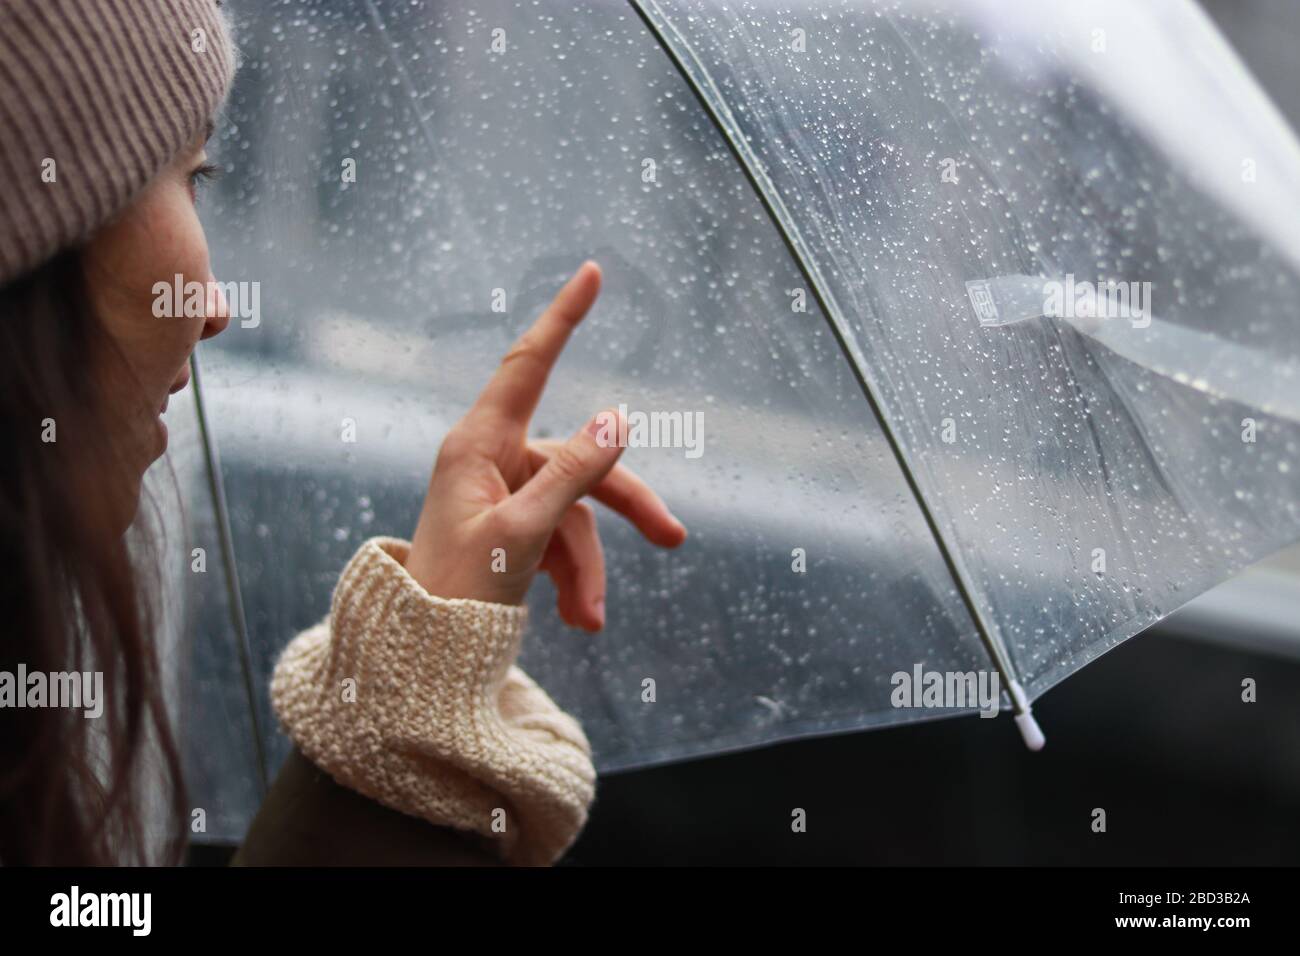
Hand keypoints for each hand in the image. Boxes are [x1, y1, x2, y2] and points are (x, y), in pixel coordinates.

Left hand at [403, 261, 686, 630]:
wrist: (420, 654)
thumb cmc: (456, 592)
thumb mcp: (522, 535)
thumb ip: (572, 476)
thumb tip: (616, 417)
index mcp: (479, 445)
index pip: (529, 364)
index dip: (563, 317)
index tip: (592, 272)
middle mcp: (492, 461)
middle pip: (579, 462)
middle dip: (624, 506)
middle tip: (673, 539)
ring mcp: (503, 495)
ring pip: (575, 514)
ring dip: (588, 571)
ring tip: (589, 621)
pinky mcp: (511, 528)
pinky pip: (560, 541)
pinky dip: (572, 579)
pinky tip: (573, 620)